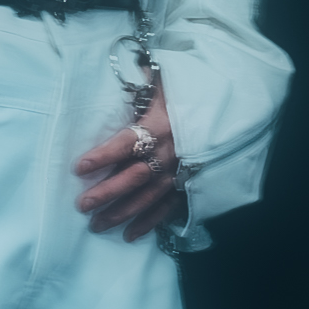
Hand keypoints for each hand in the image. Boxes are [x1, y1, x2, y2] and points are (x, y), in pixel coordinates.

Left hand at [76, 86, 188, 240]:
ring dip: (122, 213)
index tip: (80, 167)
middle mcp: (173, 151)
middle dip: (108, 193)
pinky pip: (168, 206)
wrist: (229, 104)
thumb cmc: (187, 91)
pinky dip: (150, 222)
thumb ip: (140, 82)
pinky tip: (130, 235)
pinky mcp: (189, 182)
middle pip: (136, 176)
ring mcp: (182, 170)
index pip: (128, 142)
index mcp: (163, 124)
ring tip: (96, 225)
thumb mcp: (164, 80)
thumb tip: (117, 73)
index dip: (104, 155)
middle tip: (82, 205)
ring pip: (149, 196)